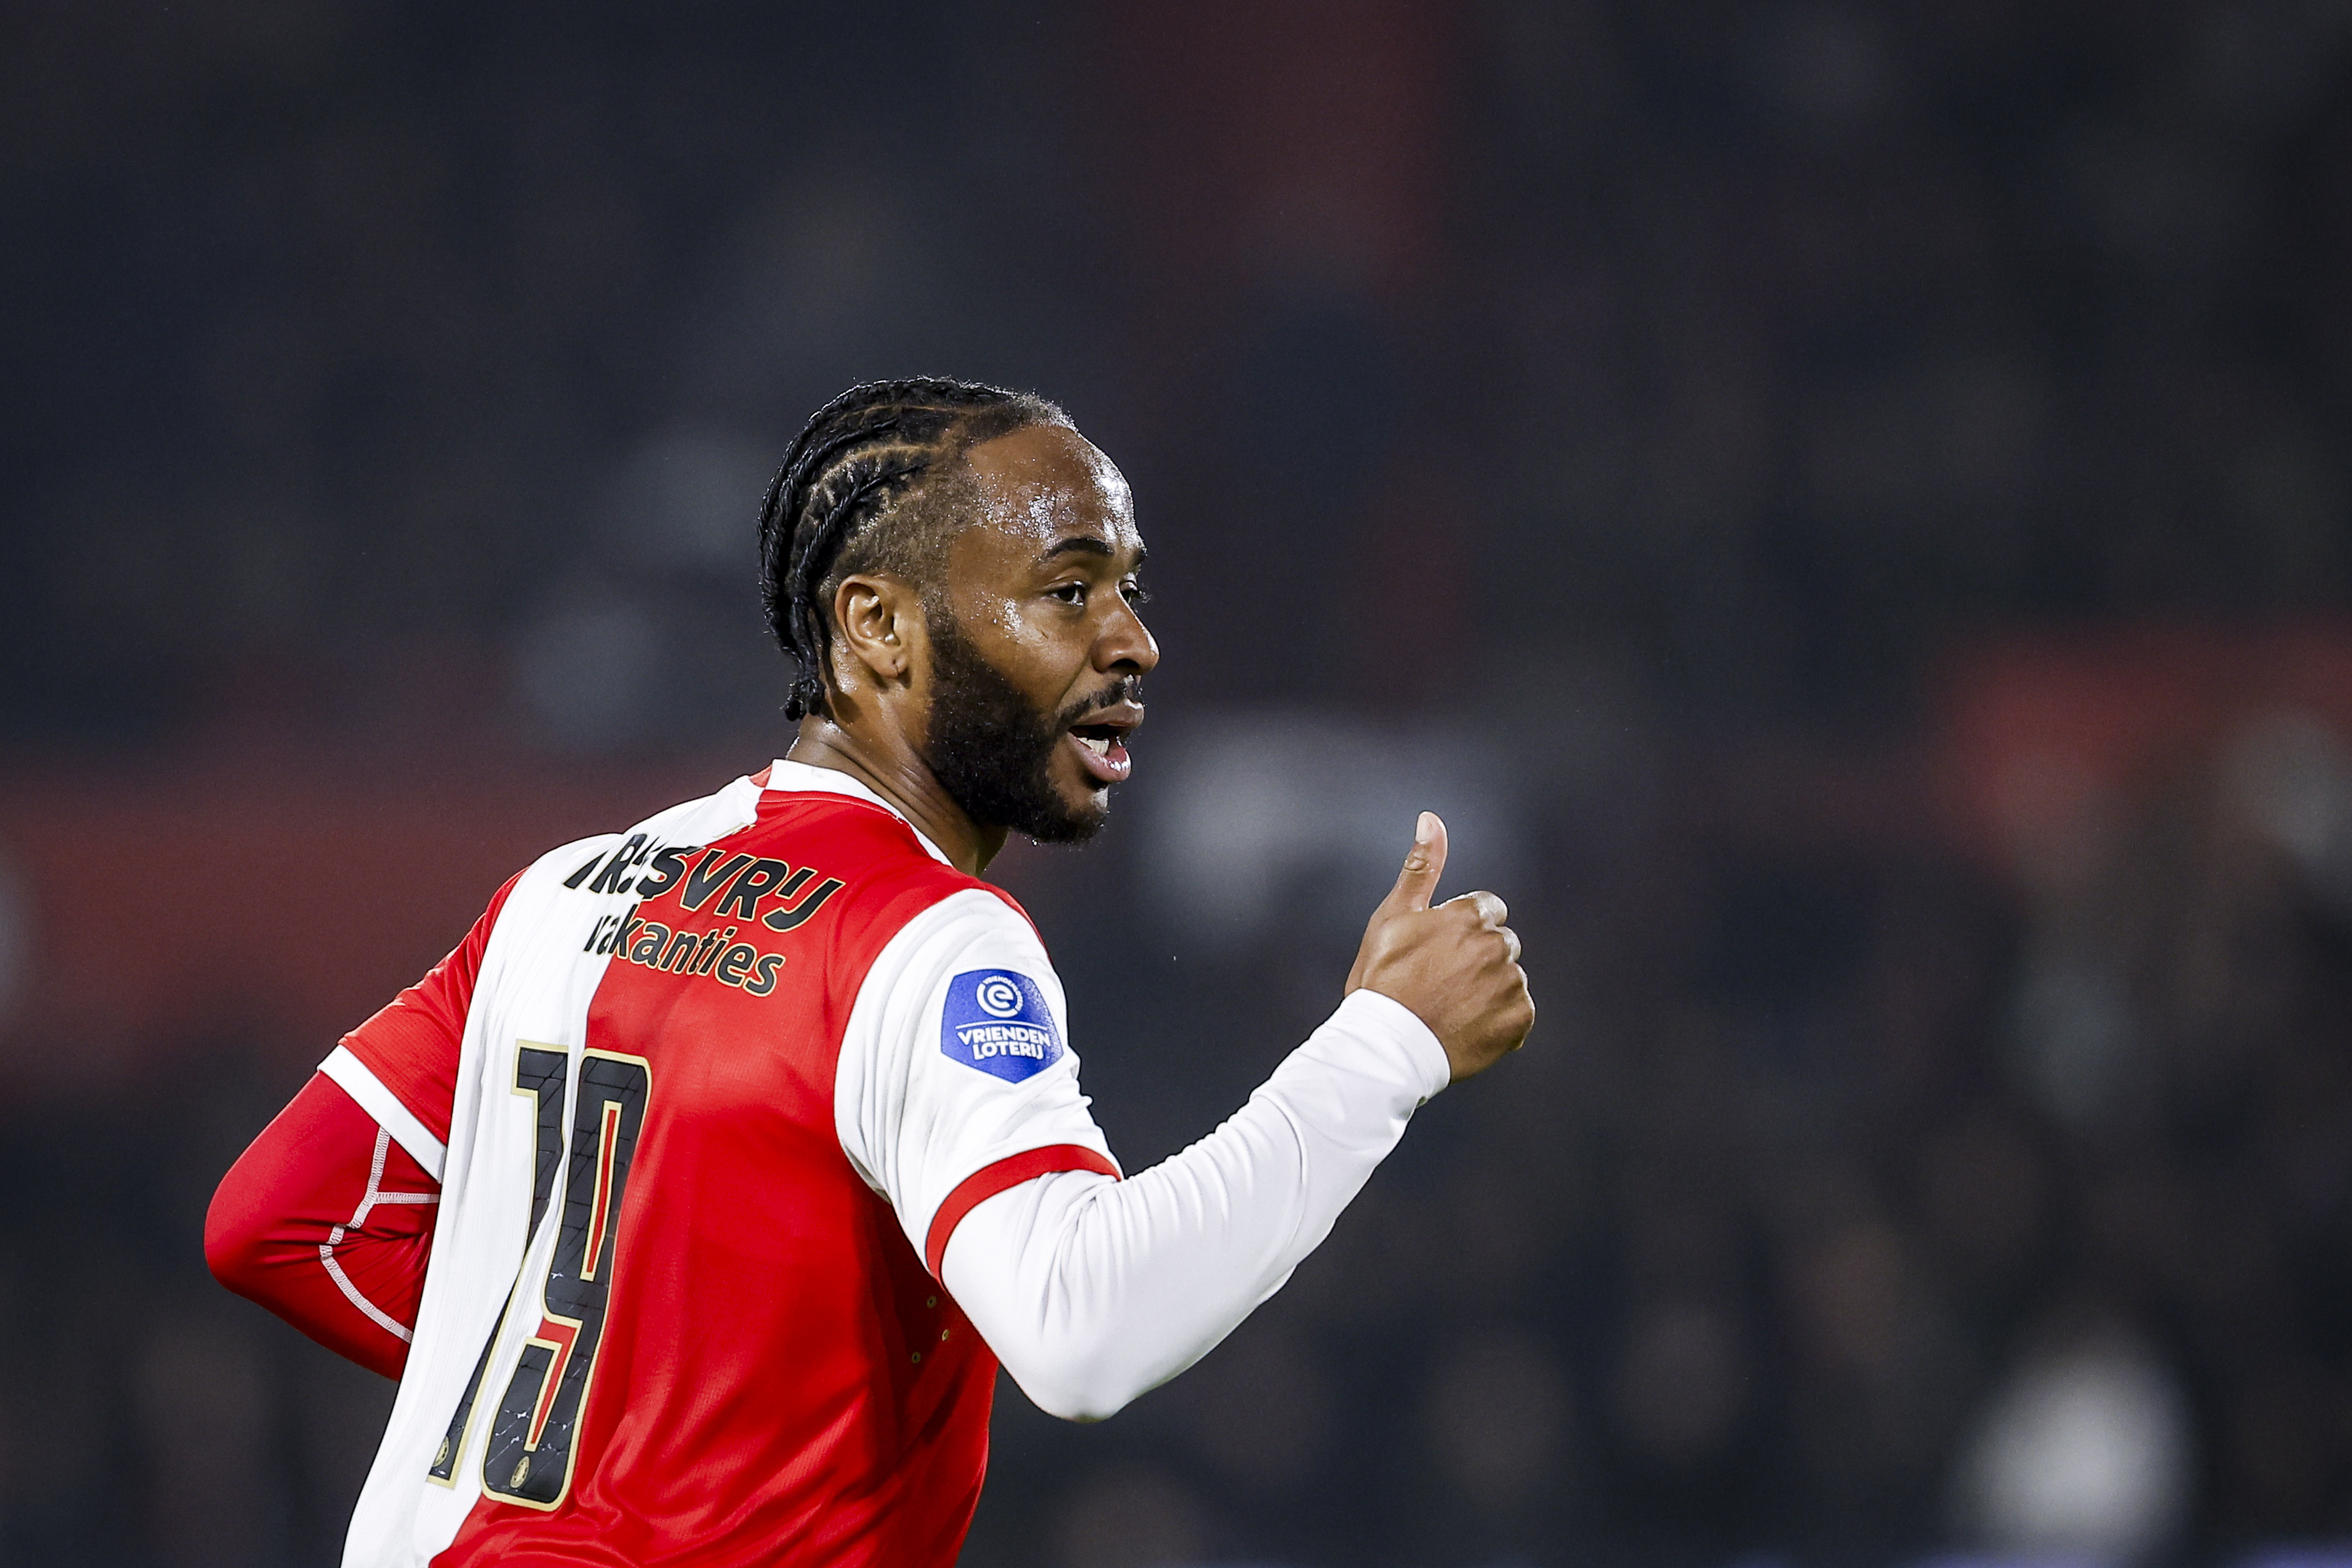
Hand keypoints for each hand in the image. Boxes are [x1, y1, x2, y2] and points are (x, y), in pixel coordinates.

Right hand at [1345, 813, 1533, 1082]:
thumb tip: (1432, 818)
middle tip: (1440, 982)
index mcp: (1468, 916)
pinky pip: (1520, 1013)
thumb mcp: (1393, 917)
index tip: (1437, 952)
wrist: (1385, 1049)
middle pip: (1501, 942)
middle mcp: (1496, 946)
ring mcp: (1509, 985)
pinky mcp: (1519, 1021)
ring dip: (1489, 989)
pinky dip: (1500, 1021)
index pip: (1486, 909)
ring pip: (1509, 977)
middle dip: (1478, 957)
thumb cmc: (1381, 981)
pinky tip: (1468, 1027)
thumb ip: (1421, 868)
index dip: (1460, 929)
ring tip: (1451, 1008)